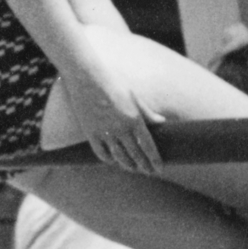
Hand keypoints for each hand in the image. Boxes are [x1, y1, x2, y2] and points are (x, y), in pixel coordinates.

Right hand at [62, 58, 164, 174]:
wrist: (86, 76)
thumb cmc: (112, 83)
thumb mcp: (133, 96)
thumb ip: (147, 112)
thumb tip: (162, 122)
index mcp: (134, 119)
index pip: (148, 146)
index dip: (155, 160)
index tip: (160, 169)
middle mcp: (120, 129)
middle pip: (135, 155)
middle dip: (144, 166)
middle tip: (150, 172)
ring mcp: (105, 132)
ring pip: (119, 157)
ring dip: (128, 165)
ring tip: (134, 169)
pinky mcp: (90, 133)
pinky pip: (101, 153)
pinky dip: (109, 159)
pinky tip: (114, 161)